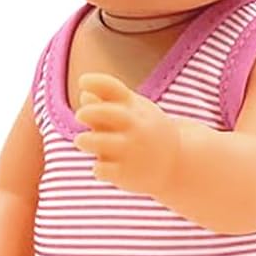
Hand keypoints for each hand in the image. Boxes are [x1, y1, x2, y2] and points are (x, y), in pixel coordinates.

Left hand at [74, 73, 181, 197]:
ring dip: (85, 140)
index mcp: (135, 108)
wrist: (176, 164)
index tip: (83, 82)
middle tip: (80, 115)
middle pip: (107, 112)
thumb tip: (84, 96)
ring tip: (82, 141)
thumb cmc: (144, 132)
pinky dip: (99, 168)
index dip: (94, 81)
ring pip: (98, 142)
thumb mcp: (134, 113)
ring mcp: (131, 150)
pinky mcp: (126, 174)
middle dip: (89, 111)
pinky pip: (102, 169)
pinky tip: (103, 168)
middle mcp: (135, 127)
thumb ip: (108, 104)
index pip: (113, 88)